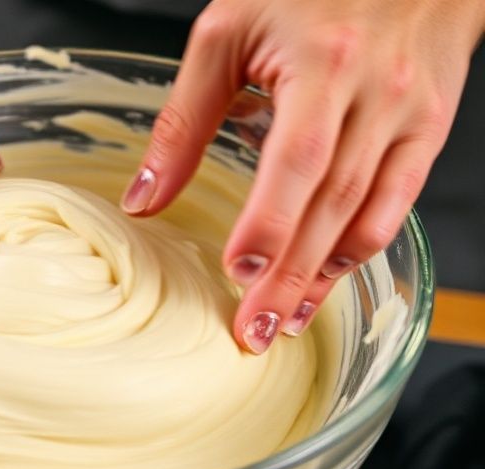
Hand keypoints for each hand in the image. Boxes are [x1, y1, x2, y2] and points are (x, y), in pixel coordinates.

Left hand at [121, 0, 484, 352]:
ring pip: (368, 211)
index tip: (240, 273)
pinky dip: (362, 245)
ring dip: (323, 275)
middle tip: (253, 331)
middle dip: (290, 276)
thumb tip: (143, 199)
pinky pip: (400, 200)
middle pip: (331, 201)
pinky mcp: (429, 127)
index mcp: (323, 62)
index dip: (270, 222)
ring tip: (283, 322)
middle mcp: (375, 91)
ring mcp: (410, 113)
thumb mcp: (227, 31)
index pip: (298, 157)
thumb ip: (185, 117)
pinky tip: (328, 278)